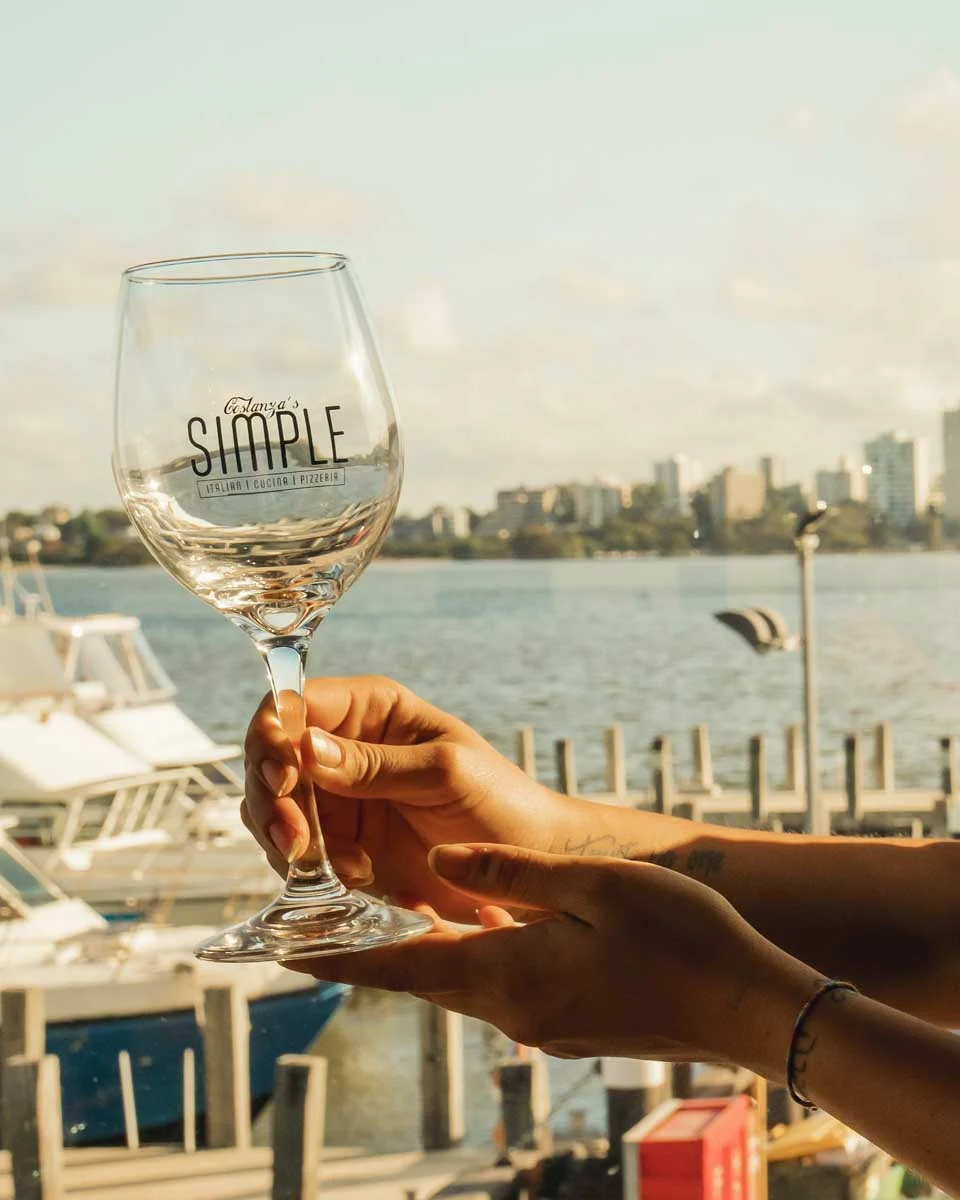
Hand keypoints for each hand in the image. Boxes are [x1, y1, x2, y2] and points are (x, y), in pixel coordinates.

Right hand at [242, 676, 575, 922]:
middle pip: (270, 760)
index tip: (282, 775)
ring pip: (273, 812)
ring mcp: (336, 800)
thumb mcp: (444, 772)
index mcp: (370, 710)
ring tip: (346, 867)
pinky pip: (297, 858)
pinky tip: (358, 879)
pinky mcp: (337, 848)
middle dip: (273, 799)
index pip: (296, 704)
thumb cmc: (500, 800)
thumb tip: (306, 747)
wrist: (528, 867)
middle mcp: (342, 749)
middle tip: (294, 838)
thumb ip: (375, 764)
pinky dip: (313, 873)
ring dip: (293, 842)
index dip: (274, 735)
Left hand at [284, 844, 822, 1071]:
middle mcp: (512, 1011)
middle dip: (370, 948)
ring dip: (420, 953)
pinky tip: (477, 934)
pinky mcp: (567, 1027)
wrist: (750, 1007)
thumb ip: (507, 874)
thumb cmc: (679, 939)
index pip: (396, 962)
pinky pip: (497, 990)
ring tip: (389, 913)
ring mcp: (541, 1027)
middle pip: (419, 977)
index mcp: (507, 974)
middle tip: (324, 917)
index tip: (278, 945)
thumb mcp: (591, 886)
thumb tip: (438, 864)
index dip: (334, 952)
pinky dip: (467, 962)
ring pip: (458, 984)